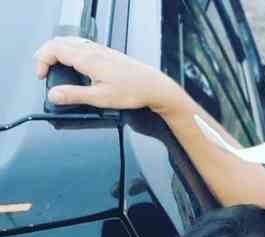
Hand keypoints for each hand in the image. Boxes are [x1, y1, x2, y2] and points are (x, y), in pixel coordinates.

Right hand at [33, 36, 179, 112]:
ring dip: (57, 50)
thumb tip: (54, 95)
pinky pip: (82, 44)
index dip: (42, 61)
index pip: (53, 49)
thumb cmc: (132, 92)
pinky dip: (70, 50)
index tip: (42, 76)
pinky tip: (74, 62)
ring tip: (54, 65)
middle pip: (59, 42)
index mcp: (87, 58)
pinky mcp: (107, 52)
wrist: (154, 86)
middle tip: (43, 70)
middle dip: (46, 54)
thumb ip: (74, 96)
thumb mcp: (100, 98)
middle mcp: (92, 49)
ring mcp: (100, 49)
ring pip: (70, 41)